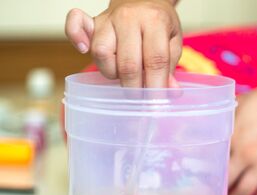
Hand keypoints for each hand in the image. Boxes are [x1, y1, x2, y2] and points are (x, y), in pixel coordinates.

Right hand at [65, 0, 181, 87]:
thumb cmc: (159, 23)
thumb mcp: (173, 41)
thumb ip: (170, 66)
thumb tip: (170, 92)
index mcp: (155, 21)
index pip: (155, 60)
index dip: (156, 86)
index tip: (156, 105)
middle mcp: (129, 18)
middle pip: (128, 63)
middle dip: (134, 88)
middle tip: (140, 97)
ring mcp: (108, 19)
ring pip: (101, 54)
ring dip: (112, 73)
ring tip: (123, 73)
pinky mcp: (93, 22)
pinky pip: (75, 26)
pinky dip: (75, 38)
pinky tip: (83, 50)